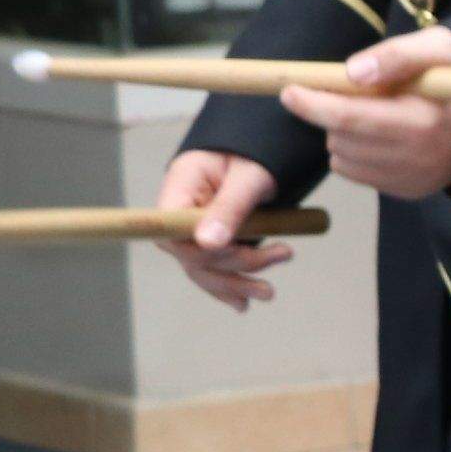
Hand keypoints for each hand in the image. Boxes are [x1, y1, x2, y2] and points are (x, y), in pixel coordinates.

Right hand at [156, 147, 289, 309]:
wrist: (261, 149)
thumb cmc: (255, 152)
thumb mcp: (250, 176)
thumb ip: (230, 207)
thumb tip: (210, 243)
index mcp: (181, 185)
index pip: (171, 229)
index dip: (199, 249)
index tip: (238, 250)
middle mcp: (178, 210)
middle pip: (189, 254)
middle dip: (231, 267)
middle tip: (279, 257)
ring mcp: (191, 227)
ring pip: (201, 268)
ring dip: (234, 284)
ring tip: (268, 292)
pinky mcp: (208, 240)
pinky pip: (210, 269)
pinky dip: (227, 287)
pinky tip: (244, 302)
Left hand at [278, 26, 450, 198]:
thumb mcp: (435, 47)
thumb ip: (396, 55)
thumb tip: (351, 73)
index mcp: (423, 121)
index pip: (352, 118)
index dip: (315, 105)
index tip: (290, 91)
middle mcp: (417, 157)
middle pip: (341, 139)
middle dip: (331, 114)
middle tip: (345, 93)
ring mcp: (412, 179)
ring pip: (342, 159)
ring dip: (341, 135)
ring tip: (370, 115)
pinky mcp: (408, 191)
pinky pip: (356, 174)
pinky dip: (354, 154)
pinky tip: (378, 137)